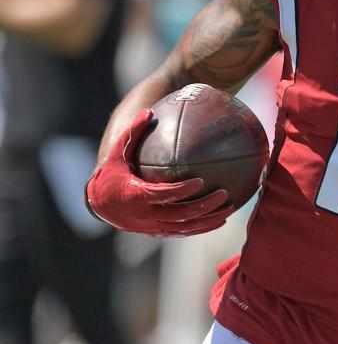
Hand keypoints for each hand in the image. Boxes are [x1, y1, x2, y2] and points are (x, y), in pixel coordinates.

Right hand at [84, 108, 232, 235]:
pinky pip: (184, 232)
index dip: (181, 191)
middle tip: (223, 194)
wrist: (101, 204)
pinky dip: (203, 228)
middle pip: (179, 215)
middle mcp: (145, 215)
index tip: (200, 181)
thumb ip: (133, 133)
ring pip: (185, 227)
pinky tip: (221, 219)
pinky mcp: (159, 232)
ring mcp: (153, 227)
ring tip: (230, 208)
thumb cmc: (113, 174)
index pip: (162, 195)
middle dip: (204, 206)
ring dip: (208, 220)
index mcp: (135, 195)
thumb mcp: (118, 153)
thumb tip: (148, 111)